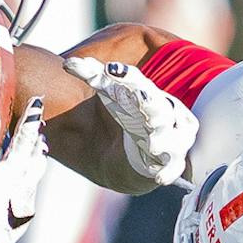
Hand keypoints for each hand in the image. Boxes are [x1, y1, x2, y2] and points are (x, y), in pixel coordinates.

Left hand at [63, 56, 196, 185]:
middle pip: (160, 108)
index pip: (139, 83)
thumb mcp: (109, 95)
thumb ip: (91, 77)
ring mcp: (172, 141)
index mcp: (153, 95)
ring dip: (164, 139)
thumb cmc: (126, 117)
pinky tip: (160, 178)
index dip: (127, 77)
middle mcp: (168, 117)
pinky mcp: (169, 165)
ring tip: (153, 143)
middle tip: (142, 98)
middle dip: (151, 104)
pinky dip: (168, 172)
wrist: (132, 155)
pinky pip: (173, 169)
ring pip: (174, 138)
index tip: (110, 71)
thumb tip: (68, 64)